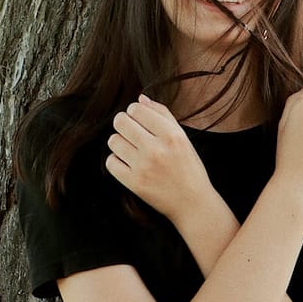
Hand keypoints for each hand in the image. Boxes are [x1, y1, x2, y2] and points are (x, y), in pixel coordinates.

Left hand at [105, 95, 210, 223]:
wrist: (192, 202)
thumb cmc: (188, 167)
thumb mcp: (182, 137)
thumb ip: (162, 114)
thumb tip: (140, 99)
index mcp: (171, 135)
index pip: (136, 109)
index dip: (134, 111)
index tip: (138, 119)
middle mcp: (156, 149)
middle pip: (120, 122)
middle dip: (123, 123)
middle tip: (130, 130)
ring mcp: (144, 167)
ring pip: (113, 141)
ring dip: (119, 142)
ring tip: (130, 148)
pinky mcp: (134, 183)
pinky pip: (111, 162)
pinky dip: (117, 160)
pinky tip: (128, 162)